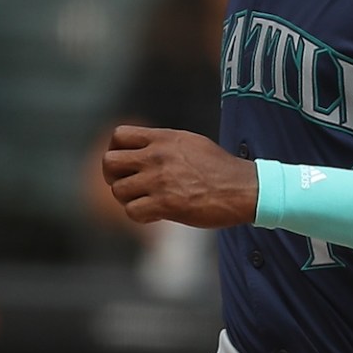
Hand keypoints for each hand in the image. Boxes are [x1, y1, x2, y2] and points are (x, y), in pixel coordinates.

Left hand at [101, 125, 259, 227]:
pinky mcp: (166, 204)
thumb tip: (144, 149)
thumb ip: (164, 144)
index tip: (126, 164)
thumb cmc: (220, 169)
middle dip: (113, 177)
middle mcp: (157, 156)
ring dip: (129, 199)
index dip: (115, 150)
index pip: (119, 136)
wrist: (243, 189)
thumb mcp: (190, 143)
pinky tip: (156, 214)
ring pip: (118, 191)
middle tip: (128, 185)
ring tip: (147, 202)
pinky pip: (132, 211)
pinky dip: (141, 216)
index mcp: (163, 139)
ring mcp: (159, 180)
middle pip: (109, 162)